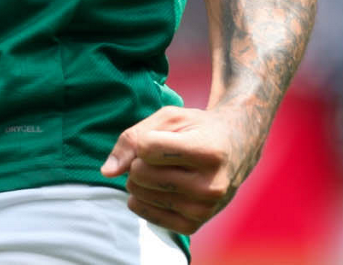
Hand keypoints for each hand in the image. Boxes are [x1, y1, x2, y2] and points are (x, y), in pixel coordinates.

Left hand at [101, 104, 255, 235]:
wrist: (235, 148)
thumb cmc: (196, 128)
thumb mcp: (168, 118)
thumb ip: (132, 137)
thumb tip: (107, 172)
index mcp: (207, 152)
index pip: (146, 148)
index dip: (144, 139)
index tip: (159, 136)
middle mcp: (210, 185)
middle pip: (140, 173)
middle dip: (138, 160)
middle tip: (157, 154)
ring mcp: (204, 209)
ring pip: (140, 194)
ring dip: (139, 179)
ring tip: (161, 168)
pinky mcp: (195, 224)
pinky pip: (148, 216)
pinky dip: (143, 199)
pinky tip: (156, 187)